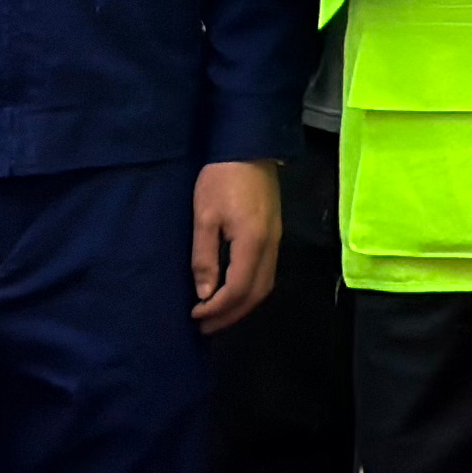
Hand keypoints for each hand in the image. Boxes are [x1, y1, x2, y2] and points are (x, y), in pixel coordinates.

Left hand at [190, 159, 279, 329]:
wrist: (249, 146)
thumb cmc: (221, 179)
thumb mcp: (204, 217)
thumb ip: (205, 257)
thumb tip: (205, 293)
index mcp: (252, 244)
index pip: (238, 290)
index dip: (217, 308)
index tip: (195, 315)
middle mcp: (270, 247)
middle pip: (256, 294)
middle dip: (231, 315)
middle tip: (205, 326)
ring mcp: (276, 240)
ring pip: (265, 286)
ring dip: (242, 305)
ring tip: (217, 314)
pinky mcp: (274, 233)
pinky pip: (266, 273)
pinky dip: (250, 290)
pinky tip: (233, 291)